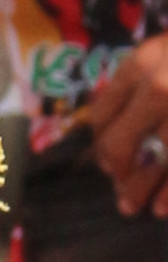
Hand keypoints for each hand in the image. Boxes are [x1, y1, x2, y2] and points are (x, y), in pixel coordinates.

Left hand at [90, 34, 167, 217]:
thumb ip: (134, 84)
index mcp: (139, 67)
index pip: (102, 114)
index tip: (104, 160)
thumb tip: (105, 128)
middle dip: (116, 170)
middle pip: (121, 143)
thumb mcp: (158, 54)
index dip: (100, 143)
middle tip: (118, 186)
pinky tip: (163, 208)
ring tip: (133, 206)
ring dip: (142, 190)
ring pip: (157, 163)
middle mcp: (159, 91)